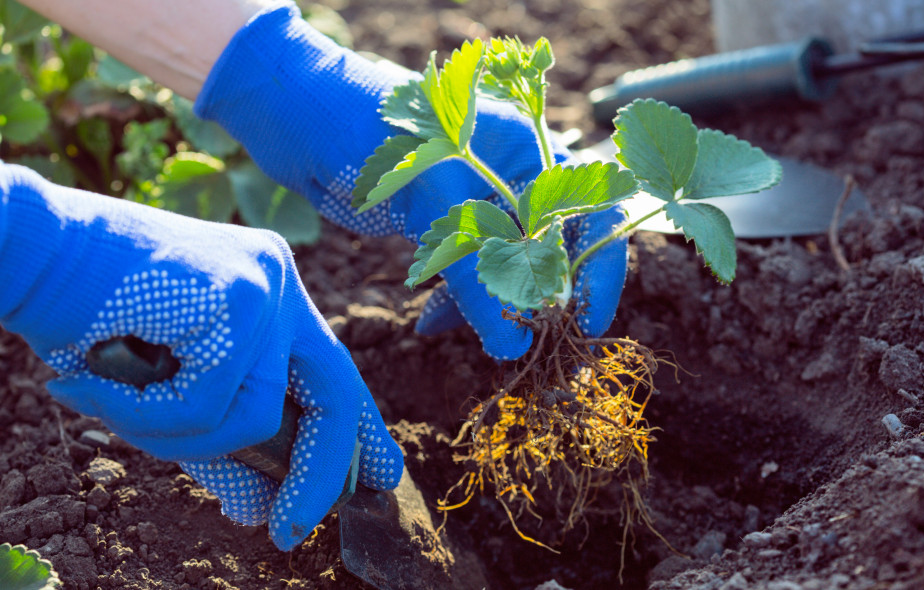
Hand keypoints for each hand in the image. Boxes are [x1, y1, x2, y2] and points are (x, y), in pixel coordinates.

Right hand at [0, 164, 401, 549]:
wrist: (23, 249)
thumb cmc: (83, 315)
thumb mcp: (164, 388)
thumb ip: (217, 438)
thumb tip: (257, 506)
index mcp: (269, 294)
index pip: (330, 372)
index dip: (355, 430)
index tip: (376, 476)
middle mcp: (278, 282)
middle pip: (333, 393)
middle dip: (318, 470)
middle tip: (290, 529)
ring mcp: (264, 284)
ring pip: (255, 416)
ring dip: (178, 438)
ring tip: (112, 409)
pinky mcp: (235, 298)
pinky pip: (208, 405)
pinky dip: (144, 416)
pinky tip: (94, 387)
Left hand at [194, 3, 627, 359]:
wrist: (294, 110)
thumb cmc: (366, 127)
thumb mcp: (429, 199)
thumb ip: (473, 273)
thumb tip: (514, 346)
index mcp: (529, 151)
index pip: (591, 211)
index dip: (600, 270)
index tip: (586, 324)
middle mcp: (512, 176)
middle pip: (553, 248)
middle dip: (546, 301)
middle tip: (536, 348)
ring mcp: (476, 201)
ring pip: (507, 268)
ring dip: (498, 309)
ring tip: (488, 346)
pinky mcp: (442, 223)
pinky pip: (466, 273)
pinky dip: (456, 303)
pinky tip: (431, 328)